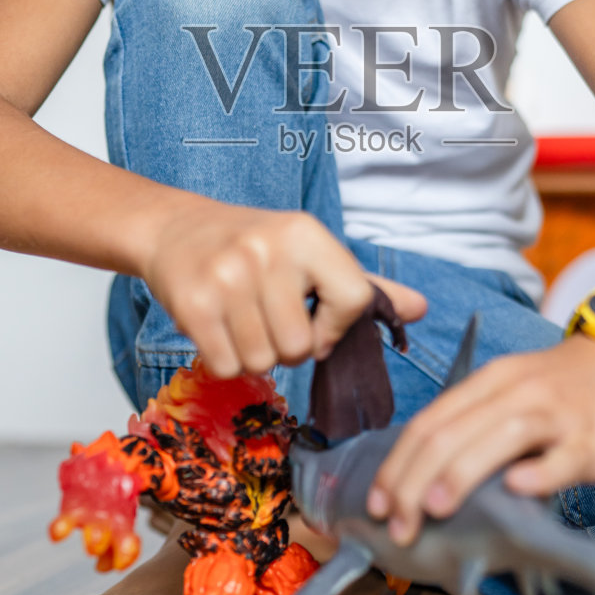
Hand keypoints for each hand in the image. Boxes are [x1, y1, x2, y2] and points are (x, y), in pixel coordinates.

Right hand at [140, 196, 426, 378]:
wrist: (174, 228)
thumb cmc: (251, 246)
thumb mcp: (310, 252)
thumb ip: (364, 286)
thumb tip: (420, 309)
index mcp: (306, 234)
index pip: (355, 300)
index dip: (336, 328)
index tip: (315, 322)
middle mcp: (268, 250)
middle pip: (300, 346)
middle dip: (285, 347)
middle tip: (266, 318)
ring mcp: (228, 276)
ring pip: (262, 362)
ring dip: (252, 354)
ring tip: (239, 319)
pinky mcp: (193, 304)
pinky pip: (226, 366)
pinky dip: (223, 360)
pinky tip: (217, 328)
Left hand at [366, 333, 594, 543]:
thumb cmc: (568, 388)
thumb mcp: (513, 393)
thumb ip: (477, 428)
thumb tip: (430, 482)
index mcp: (489, 382)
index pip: (429, 422)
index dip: (397, 465)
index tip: (378, 504)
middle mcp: (516, 393)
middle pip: (453, 432)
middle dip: (415, 481)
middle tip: (398, 524)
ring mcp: (556, 414)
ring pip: (499, 438)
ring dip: (460, 474)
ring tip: (434, 510)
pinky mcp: (592, 439)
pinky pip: (562, 457)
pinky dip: (538, 473)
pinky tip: (517, 491)